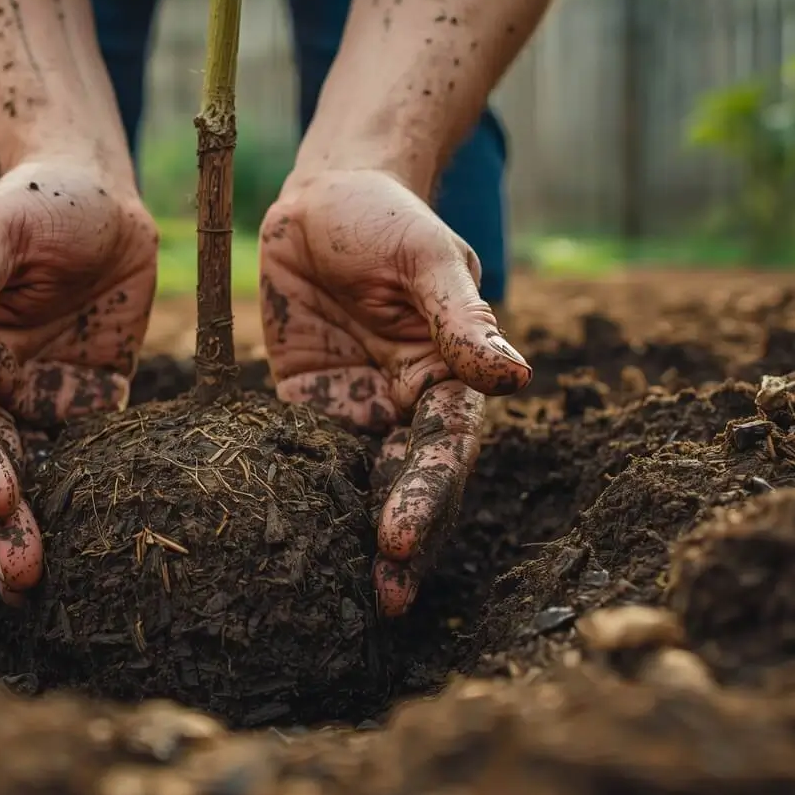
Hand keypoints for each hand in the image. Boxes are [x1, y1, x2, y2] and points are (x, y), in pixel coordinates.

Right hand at [0, 161, 157, 604]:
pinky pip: (103, 458)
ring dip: (45, 529)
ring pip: (44, 477)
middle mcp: (0, 391)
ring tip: (49, 587)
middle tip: (21, 578)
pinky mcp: (98, 402)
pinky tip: (117, 541)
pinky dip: (103, 497)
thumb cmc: (39, 204)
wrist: (104, 193)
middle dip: (4, 526)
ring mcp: (49, 402)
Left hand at [258, 169, 531, 616]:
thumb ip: (462, 320)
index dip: (427, 496)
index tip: (400, 538)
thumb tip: (514, 378)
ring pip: (359, 485)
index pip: (444, 450)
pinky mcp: (307, 405)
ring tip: (342, 599)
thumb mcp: (427, 259)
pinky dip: (297, 500)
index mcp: (449, 377)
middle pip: (408, 484)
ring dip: (354, 538)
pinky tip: (279, 543)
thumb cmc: (387, 218)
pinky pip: (302, 459)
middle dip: (402, 542)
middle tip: (386, 598)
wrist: (319, 195)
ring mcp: (356, 410)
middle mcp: (407, 405)